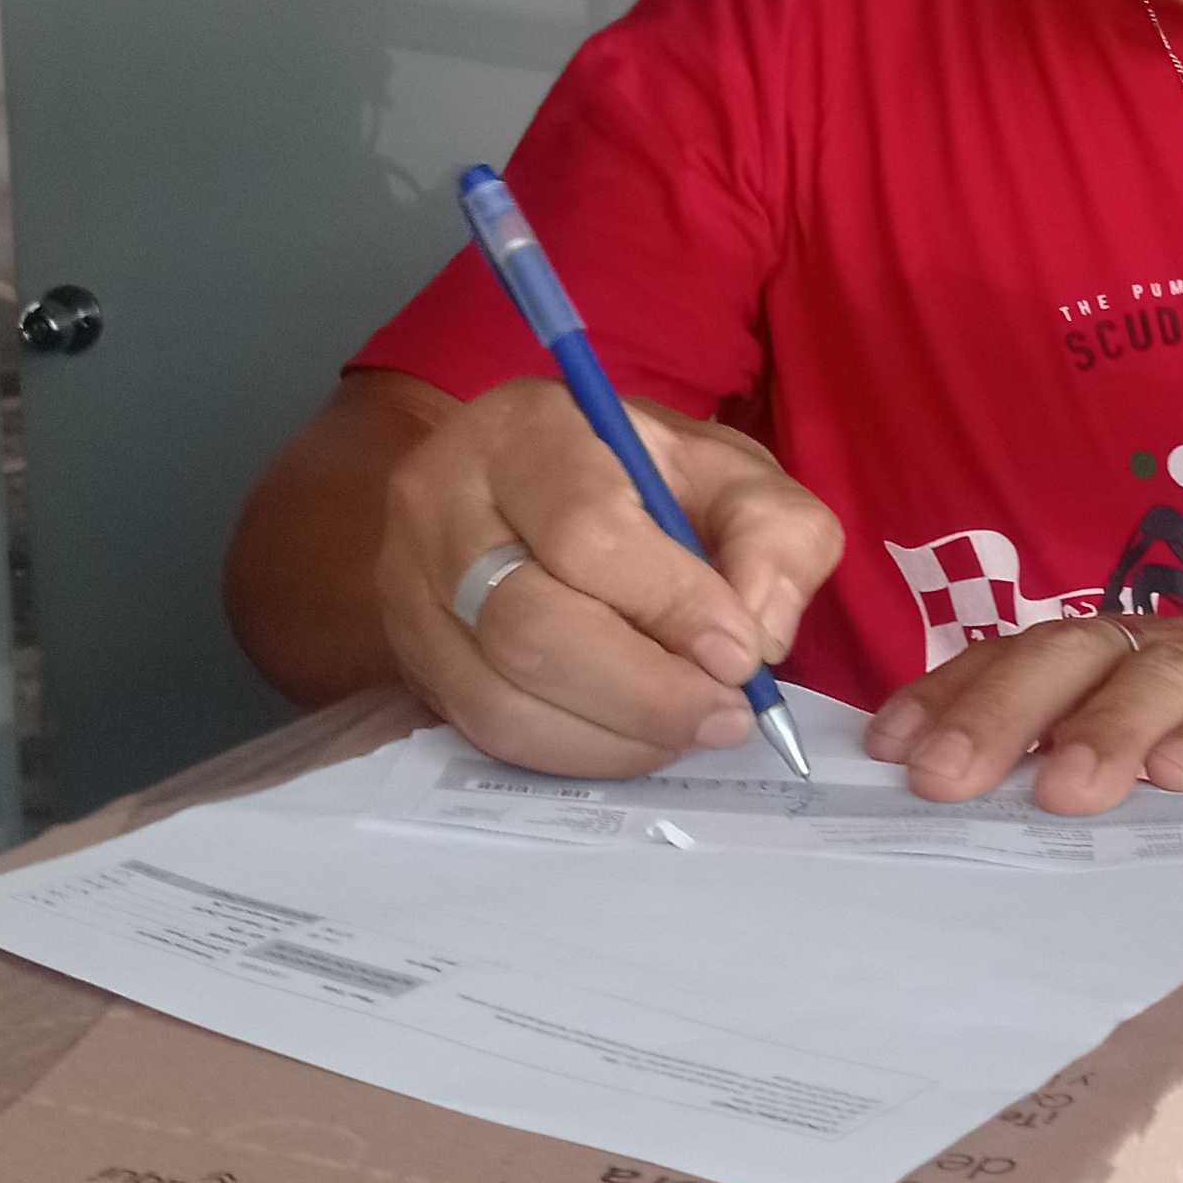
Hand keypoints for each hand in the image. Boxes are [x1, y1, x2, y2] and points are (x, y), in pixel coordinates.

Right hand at [377, 378, 843, 777]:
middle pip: (527, 625)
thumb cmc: (645, 478)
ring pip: (500, 696)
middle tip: (726, 714)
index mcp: (525, 430)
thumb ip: (773, 534)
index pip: (583, 531)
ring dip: (615, 735)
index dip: (669, 604)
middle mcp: (441, 501)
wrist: (538, 490)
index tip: (741, 655)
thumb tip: (759, 633)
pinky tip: (636, 737)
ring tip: (692, 728)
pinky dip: (578, 752)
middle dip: (645, 690)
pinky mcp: (410, 657)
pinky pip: (487, 732)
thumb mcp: (731, 473)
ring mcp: (409, 585)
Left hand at [863, 615, 1182, 839]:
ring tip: (1059, 790)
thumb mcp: (1133, 775)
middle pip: (1071, 654)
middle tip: (942, 779)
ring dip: (1105, 730)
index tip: (884, 750)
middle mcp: (1163, 653)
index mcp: (1107, 660)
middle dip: (1000, 711)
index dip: (949, 693)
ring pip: (1162, 678)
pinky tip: (1180, 780)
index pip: (1014, 657)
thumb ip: (1052, 778)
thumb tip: (932, 819)